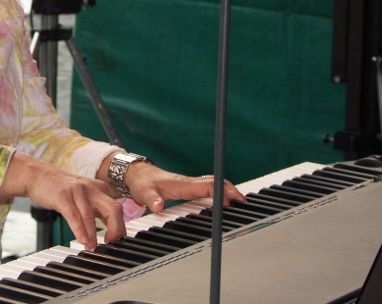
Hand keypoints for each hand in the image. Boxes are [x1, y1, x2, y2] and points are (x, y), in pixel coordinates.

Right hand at [0, 153, 125, 250]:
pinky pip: (74, 215)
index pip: (117, 209)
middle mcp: (91, 188)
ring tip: (93, 249)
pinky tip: (82, 240)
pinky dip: (79, 230)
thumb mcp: (85, 195)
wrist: (37, 174)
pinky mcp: (62, 196)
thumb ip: (97, 209)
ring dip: (94, 235)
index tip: (116, 242)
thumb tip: (112, 230)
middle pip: (113, 209)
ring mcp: (77, 191)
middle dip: (116, 230)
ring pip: (91, 216)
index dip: (120, 228)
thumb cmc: (61, 188)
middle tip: (111, 245)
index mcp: (99, 189)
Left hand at [123, 162, 244, 212]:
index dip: (221, 191)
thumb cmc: (142, 182)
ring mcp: (189, 186)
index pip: (208, 185)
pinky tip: (224, 201)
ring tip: (241, 203)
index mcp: (183, 184)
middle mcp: (189, 183)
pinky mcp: (187, 189)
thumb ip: (152, 199)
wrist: (136, 175)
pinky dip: (219, 193)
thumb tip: (158, 206)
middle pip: (215, 183)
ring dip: (227, 191)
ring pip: (213, 185)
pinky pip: (207, 189)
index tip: (232, 200)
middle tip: (245, 203)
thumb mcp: (144, 192)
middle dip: (231, 190)